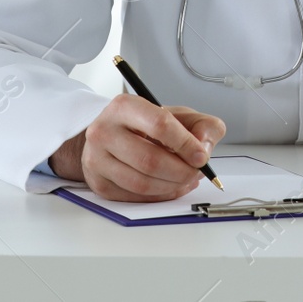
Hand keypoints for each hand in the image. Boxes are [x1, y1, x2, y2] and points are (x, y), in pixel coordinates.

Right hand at [48, 93, 224, 202]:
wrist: (111, 135)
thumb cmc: (146, 125)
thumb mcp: (177, 114)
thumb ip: (202, 125)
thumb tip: (204, 148)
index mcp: (125, 106)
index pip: (159, 125)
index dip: (185, 144)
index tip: (201, 156)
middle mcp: (104, 131)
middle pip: (150, 160)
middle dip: (181, 171)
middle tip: (196, 172)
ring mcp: (97, 159)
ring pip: (142, 183)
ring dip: (172, 186)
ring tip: (186, 179)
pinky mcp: (99, 183)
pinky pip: (135, 197)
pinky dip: (160, 196)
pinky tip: (171, 186)